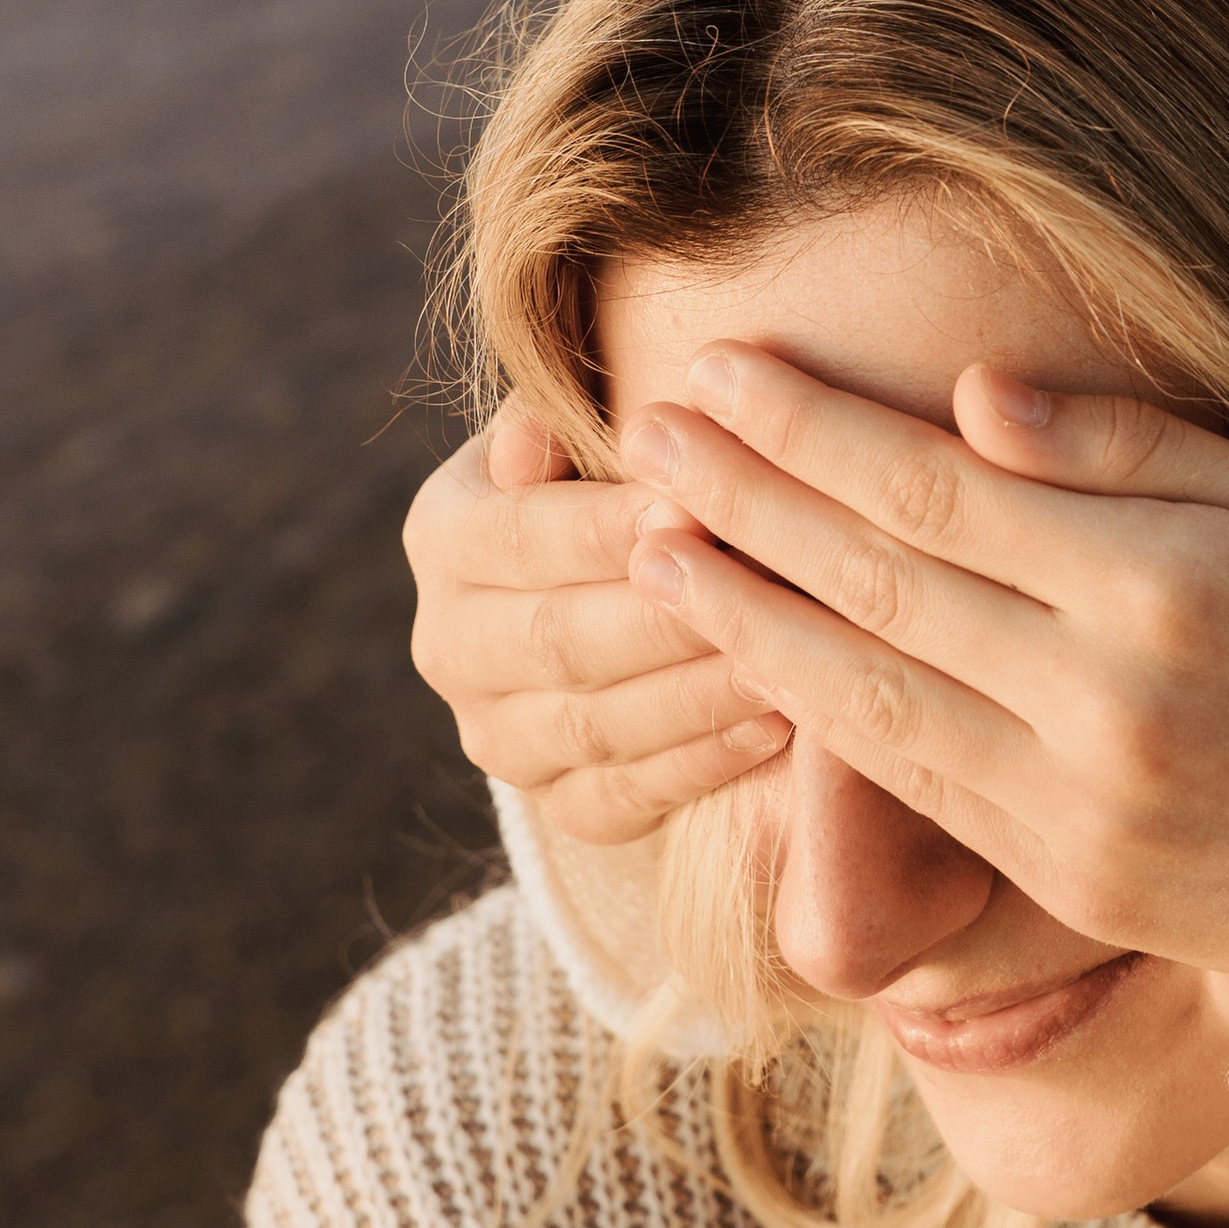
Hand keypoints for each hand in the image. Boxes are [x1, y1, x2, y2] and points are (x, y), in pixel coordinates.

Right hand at [403, 410, 787, 842]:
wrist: (601, 585)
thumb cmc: (607, 478)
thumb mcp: (574, 432)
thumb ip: (557, 425)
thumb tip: (535, 434)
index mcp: (446, 536)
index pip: (521, 536)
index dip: (606, 528)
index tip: (697, 509)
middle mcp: (451, 645)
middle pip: (559, 639)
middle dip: (665, 616)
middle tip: (758, 589)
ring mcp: (499, 736)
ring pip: (596, 724)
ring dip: (696, 693)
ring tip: (783, 659)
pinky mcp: (556, 802)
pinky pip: (627, 797)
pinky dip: (705, 762)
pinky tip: (778, 723)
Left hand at [619, 349, 1228, 974]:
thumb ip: (1125, 443)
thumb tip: (976, 395)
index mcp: (1157, 581)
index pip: (933, 488)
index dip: (809, 429)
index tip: (719, 369)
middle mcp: (1103, 700)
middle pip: (876, 582)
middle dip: (743, 500)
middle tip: (644, 432)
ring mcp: (1077, 804)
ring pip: (865, 698)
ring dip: (742, 616)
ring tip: (648, 545)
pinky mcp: (1068, 878)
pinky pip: (913, 789)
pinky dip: (815, 721)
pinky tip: (750, 660)